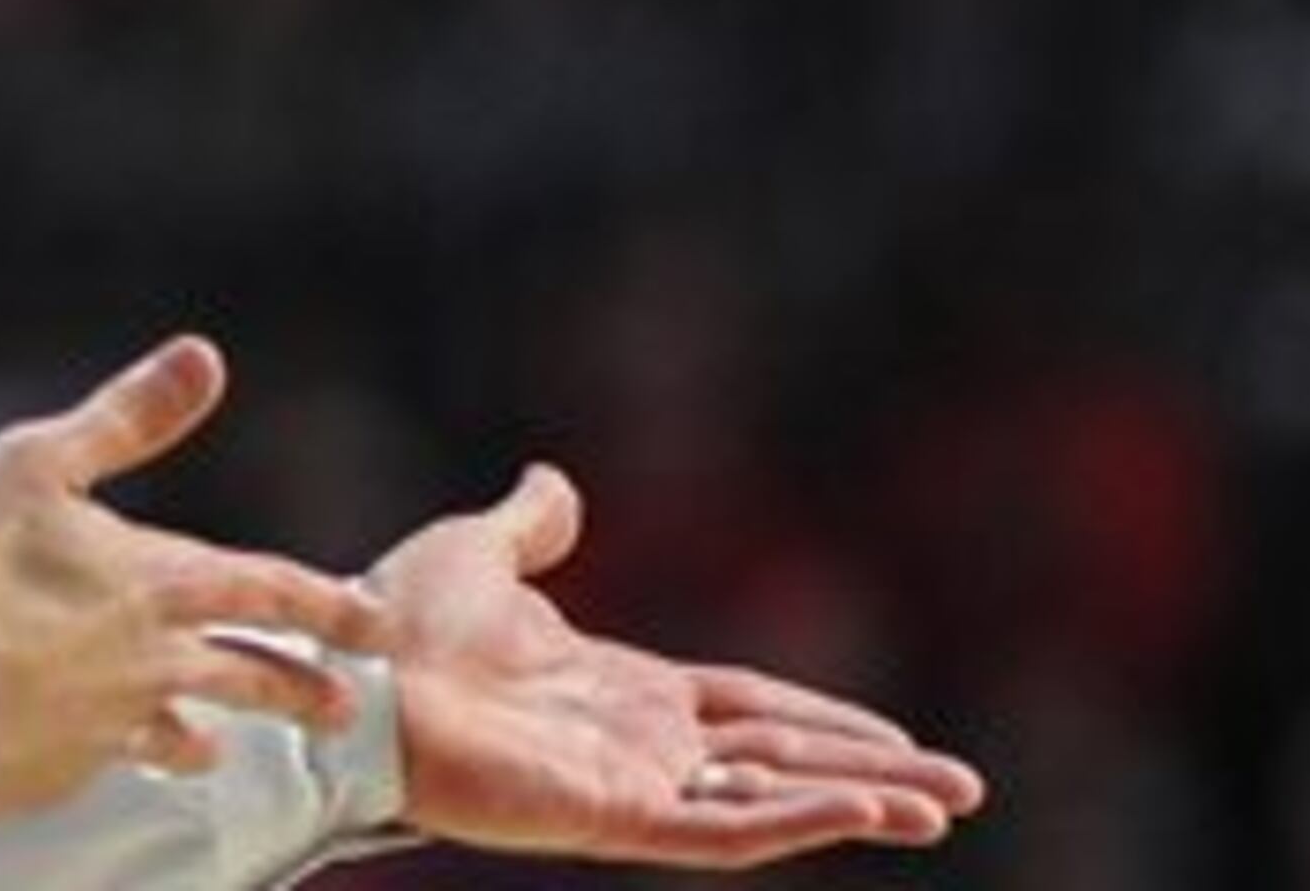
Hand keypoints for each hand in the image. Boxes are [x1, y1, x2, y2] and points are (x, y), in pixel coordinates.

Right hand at [0, 337, 393, 817]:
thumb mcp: (39, 461)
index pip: (267, 589)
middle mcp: (150, 660)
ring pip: (186, 727)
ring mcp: (109, 722)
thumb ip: (128, 416)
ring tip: (235, 747)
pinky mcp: (60, 766)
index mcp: (155, 580)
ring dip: (222, 731)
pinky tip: (128, 754)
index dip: (326, 603)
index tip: (376, 621)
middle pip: (249, 672)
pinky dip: (130, 754)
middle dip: (301, 685)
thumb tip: (203, 355)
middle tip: (344, 704)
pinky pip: (110, 760)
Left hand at [371, 464, 988, 867]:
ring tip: (942, 805)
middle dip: (872, 772)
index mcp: (621, 689)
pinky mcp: (609, 817)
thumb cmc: (394, 623)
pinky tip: (861, 811)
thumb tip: (553, 480)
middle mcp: (638, 743)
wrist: (347, 673)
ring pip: (768, 801)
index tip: (897, 737)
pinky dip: (793, 822)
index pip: (750, 709)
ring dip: (857, 802)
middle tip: (962, 788)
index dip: (824, 720)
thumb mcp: (477, 553)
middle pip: (781, 760)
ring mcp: (629, 784)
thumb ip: (528, 526)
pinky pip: (719, 829)